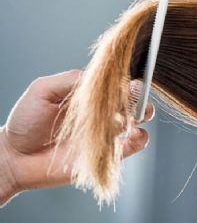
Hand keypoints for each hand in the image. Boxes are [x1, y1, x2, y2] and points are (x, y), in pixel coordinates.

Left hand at [0, 69, 153, 205]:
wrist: (16, 157)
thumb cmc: (26, 122)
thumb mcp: (43, 90)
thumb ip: (71, 80)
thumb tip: (101, 79)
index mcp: (91, 94)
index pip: (118, 81)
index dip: (125, 80)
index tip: (123, 82)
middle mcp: (103, 111)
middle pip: (134, 98)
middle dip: (138, 96)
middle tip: (128, 101)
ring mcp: (108, 132)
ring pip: (140, 119)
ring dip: (139, 115)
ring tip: (124, 119)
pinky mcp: (110, 153)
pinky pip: (136, 144)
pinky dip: (140, 137)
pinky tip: (129, 135)